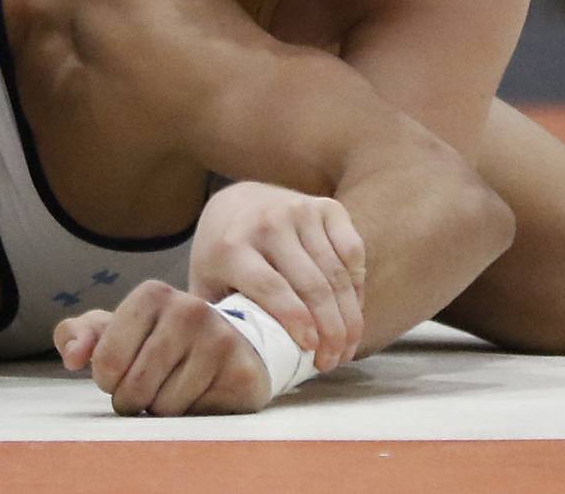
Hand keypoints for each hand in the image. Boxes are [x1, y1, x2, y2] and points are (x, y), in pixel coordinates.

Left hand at [54, 280, 269, 415]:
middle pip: (133, 387)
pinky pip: (194, 417)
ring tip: (176, 386)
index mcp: (153, 294)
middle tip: (148, 385)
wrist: (234, 345)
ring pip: (163, 407)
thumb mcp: (118, 330)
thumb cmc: (162, 339)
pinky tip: (201, 393)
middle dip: (132, 398)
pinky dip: (190, 415)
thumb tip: (71, 356)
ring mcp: (220, 340)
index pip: (105, 362)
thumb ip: (82, 335)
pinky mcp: (242, 373)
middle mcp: (190, 309)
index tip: (123, 369)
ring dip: (160, 409)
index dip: (107, 378)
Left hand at [188, 182, 364, 372]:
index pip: (270, 286)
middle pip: (311, 285)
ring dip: (349, 317)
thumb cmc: (223, 256)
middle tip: (332, 361)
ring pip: (337, 273)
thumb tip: (239, 362)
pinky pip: (353, 251)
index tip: (311, 351)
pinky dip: (357, 287)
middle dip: (330, 331)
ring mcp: (300, 211)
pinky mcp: (326, 207)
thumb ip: (220, 318)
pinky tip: (353, 311)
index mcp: (232, 246)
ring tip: (347, 347)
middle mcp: (268, 223)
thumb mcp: (207, 284)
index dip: (295, 320)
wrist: (237, 202)